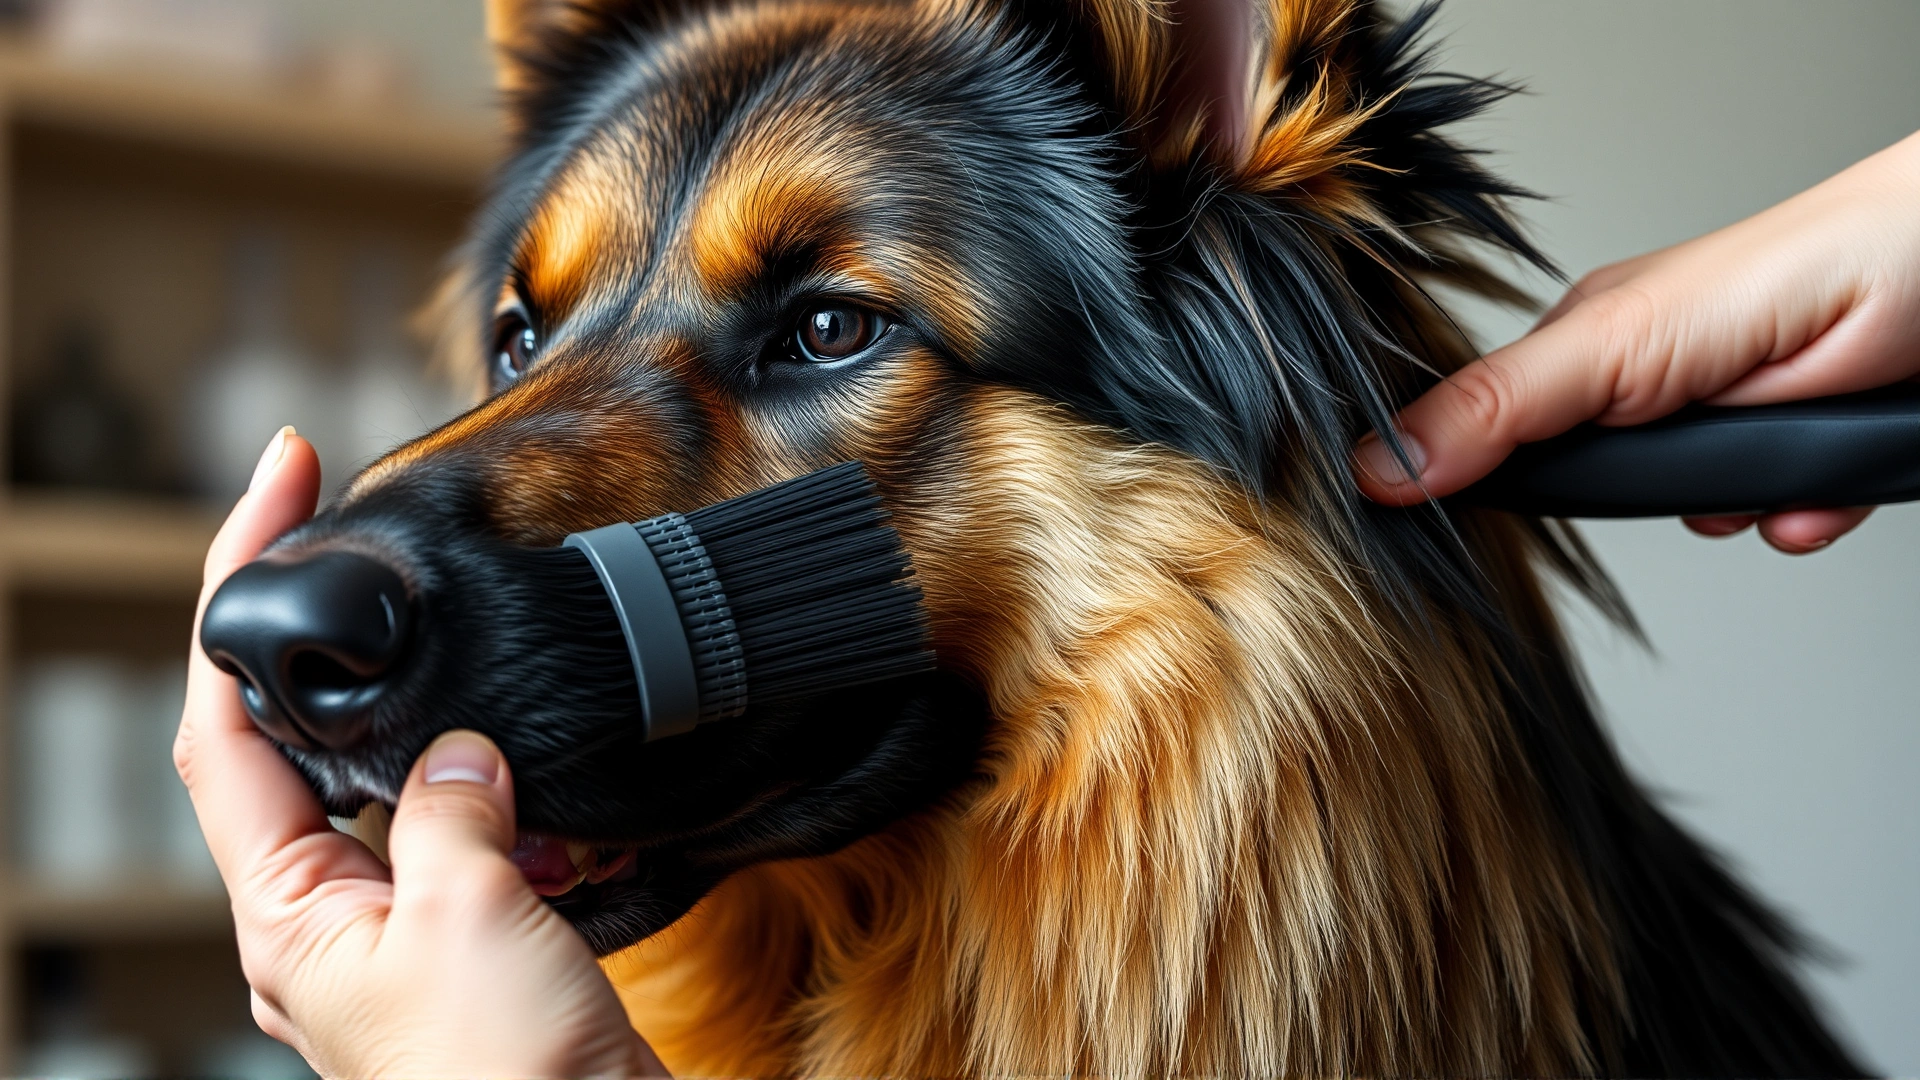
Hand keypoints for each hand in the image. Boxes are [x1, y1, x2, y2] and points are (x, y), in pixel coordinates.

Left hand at [173, 428, 666, 1078]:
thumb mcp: (468, 913)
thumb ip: (448, 807)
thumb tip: (459, 753)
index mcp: (288, 910)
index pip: (225, 725)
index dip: (235, 596)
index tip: (278, 488)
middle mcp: (330, 918)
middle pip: (310, 748)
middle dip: (361, 670)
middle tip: (396, 576)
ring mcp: (403, 933)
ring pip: (409, 793)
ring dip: (465, 750)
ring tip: (514, 744)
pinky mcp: (479, 947)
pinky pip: (483, 844)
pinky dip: (523, 811)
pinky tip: (564, 823)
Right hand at [1355, 129, 1919, 552]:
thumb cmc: (1779, 275)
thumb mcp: (1606, 351)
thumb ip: (1494, 411)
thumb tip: (1383, 465)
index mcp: (1582, 345)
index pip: (1496, 427)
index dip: (1474, 477)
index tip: (1444, 522)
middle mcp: (1647, 382)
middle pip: (1596, 489)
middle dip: (1628, 502)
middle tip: (1649, 480)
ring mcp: (1720, 420)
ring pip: (1690, 515)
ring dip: (1723, 510)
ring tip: (1751, 472)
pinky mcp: (1792, 455)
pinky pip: (1771, 522)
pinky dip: (1794, 515)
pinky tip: (1806, 491)